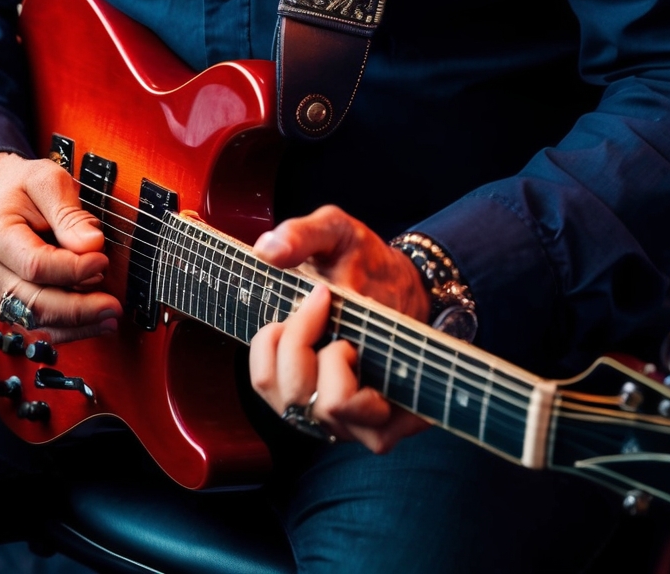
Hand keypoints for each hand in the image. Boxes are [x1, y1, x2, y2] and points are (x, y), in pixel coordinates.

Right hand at [0, 151, 121, 342]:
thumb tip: (91, 245)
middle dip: (79, 308)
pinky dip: (66, 328)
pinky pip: (34, 326)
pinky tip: (92, 323)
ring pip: (34, 321)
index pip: (35, 264)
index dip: (73, 269)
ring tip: (110, 318)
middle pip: (34, 301)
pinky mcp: (2, 305)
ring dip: (76, 324)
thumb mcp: (48, 180)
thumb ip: (69, 213)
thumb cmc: (24, 188)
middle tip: (113, 306)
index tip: (102, 261)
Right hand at [247, 205, 431, 453]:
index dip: (287, 336)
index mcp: (283, 360)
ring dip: (344, 365)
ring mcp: (341, 420)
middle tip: (331, 305)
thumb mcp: (333, 232)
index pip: (264, 376)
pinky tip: (394, 372)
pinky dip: (387, 402)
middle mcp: (307, 398)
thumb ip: (299, 234)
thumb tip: (268, 250)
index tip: (319, 294)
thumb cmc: (360, 260)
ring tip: (354, 341)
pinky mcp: (378, 431)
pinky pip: (375, 436)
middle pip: (293, 394)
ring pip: (331, 412)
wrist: (405, 284)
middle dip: (308, 341)